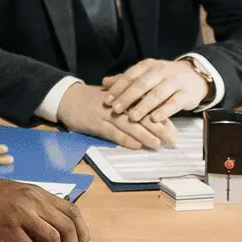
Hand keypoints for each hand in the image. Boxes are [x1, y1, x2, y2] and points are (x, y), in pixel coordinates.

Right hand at [0, 176, 92, 241]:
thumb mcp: (14, 199)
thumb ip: (34, 213)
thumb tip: (51, 240)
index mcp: (37, 192)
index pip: (72, 212)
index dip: (83, 232)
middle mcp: (33, 200)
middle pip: (67, 227)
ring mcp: (20, 212)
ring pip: (52, 239)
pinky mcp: (6, 226)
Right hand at [56, 83, 171, 149]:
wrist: (67, 97)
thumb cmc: (93, 99)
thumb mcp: (113, 96)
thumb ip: (131, 103)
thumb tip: (153, 114)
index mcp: (124, 96)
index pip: (147, 105)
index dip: (161, 117)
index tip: (175, 129)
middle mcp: (117, 104)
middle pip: (142, 115)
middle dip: (159, 128)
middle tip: (173, 140)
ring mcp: (105, 114)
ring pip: (129, 124)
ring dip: (144, 135)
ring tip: (158, 145)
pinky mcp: (94, 124)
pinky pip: (112, 132)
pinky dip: (125, 139)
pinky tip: (136, 146)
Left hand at [102, 57, 209, 125]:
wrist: (196, 76)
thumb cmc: (165, 78)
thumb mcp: (146, 75)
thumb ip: (126, 80)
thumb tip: (104, 84)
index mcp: (148, 66)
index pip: (130, 76)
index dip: (118, 88)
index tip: (107, 100)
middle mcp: (161, 71)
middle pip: (142, 84)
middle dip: (128, 97)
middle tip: (116, 109)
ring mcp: (175, 82)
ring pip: (157, 94)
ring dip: (144, 106)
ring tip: (132, 117)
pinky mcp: (187, 94)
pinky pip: (174, 102)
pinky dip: (164, 111)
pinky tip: (154, 119)